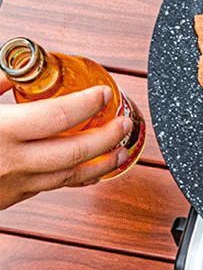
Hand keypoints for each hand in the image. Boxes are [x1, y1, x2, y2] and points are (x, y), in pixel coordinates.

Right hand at [0, 77, 131, 209]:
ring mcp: (14, 184)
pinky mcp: (10, 199)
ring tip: (121, 153)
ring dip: (100, 166)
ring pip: (67, 177)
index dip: (87, 104)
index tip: (103, 95)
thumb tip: (20, 70)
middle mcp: (14, 160)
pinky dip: (75, 180)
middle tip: (124, 125)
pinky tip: (89, 174)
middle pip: (74, 152)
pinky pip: (51, 188)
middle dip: (107, 138)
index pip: (58, 116)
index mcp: (5, 131)